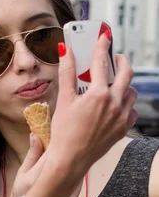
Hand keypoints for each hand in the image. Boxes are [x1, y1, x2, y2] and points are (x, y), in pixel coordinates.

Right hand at [11, 134, 82, 196]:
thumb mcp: (21, 175)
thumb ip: (32, 155)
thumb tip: (36, 135)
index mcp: (38, 179)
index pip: (54, 153)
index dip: (57, 141)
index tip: (56, 134)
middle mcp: (55, 189)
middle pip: (69, 161)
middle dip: (68, 150)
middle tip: (63, 142)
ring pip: (76, 171)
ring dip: (73, 162)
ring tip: (66, 156)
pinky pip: (78, 182)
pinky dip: (75, 174)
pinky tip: (70, 170)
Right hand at [47, 34, 136, 178]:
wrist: (71, 159)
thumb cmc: (64, 132)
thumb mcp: (64, 100)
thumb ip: (67, 73)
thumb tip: (65, 51)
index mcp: (98, 95)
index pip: (101, 62)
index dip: (101, 46)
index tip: (103, 36)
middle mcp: (114, 104)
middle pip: (126, 73)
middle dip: (121, 61)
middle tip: (114, 57)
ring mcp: (122, 117)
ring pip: (131, 92)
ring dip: (123, 84)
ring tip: (112, 83)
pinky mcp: (123, 129)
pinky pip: (132, 111)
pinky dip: (126, 104)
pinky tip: (114, 105)